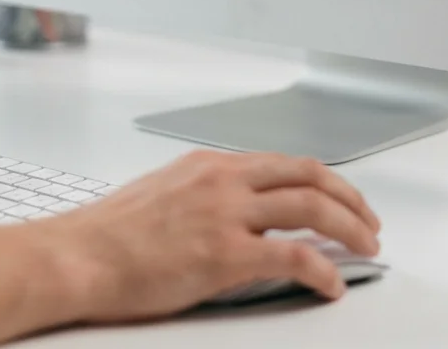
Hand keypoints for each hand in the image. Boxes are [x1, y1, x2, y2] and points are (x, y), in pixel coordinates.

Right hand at [48, 150, 380, 320]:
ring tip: (366, 248)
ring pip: (311, 208)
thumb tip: (236, 214)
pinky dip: (323, 271)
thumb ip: (205, 195)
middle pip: (309, 175)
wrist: (79, 256)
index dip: (324, 181)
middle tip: (368, 223)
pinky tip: (331, 285)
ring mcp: (226, 214)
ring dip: (350, 228)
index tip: (341, 199)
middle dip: (350, 198)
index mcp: (209, 165)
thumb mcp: (164, 193)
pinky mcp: (225, 254)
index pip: (284, 163)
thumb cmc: (109, 233)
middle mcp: (223, 180)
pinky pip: (295, 258)